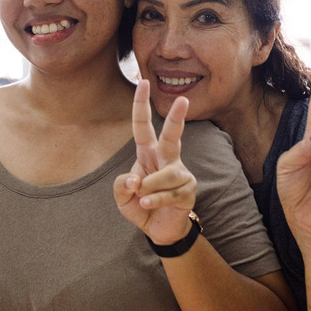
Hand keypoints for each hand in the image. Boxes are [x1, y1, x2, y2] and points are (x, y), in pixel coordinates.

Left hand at [113, 80, 197, 245]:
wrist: (160, 229)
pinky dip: (155, 199)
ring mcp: (180, 173)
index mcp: (148, 153)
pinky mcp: (189, 190)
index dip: (141, 104)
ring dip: (150, 187)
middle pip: (172, 136)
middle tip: (183, 99)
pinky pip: (170, 192)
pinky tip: (147, 204)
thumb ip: (121, 185)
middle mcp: (166, 158)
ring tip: (141, 198)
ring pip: (166, 174)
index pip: (143, 125)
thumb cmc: (141, 204)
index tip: (142, 81)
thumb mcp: (122, 196)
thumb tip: (136, 179)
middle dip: (177, 118)